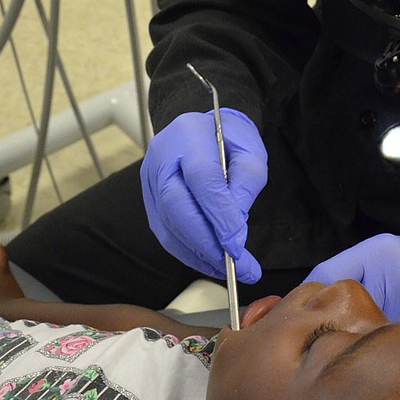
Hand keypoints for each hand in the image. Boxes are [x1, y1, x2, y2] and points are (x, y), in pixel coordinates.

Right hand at [140, 108, 266, 281]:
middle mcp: (162, 156)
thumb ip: (246, 185)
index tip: (238, 246)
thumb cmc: (230, 140)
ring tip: (229, 270)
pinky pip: (165, 232)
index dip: (219, 216)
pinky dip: (188, 252)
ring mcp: (150, 178)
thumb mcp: (251, 152)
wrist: (201, 129)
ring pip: (168, 224)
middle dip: (207, 242)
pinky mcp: (148, 199)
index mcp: (189, 134)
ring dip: (198, 253)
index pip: (202, 179)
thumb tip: (234, 232)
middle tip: (236, 266)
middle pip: (177, 206)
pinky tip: (209, 262)